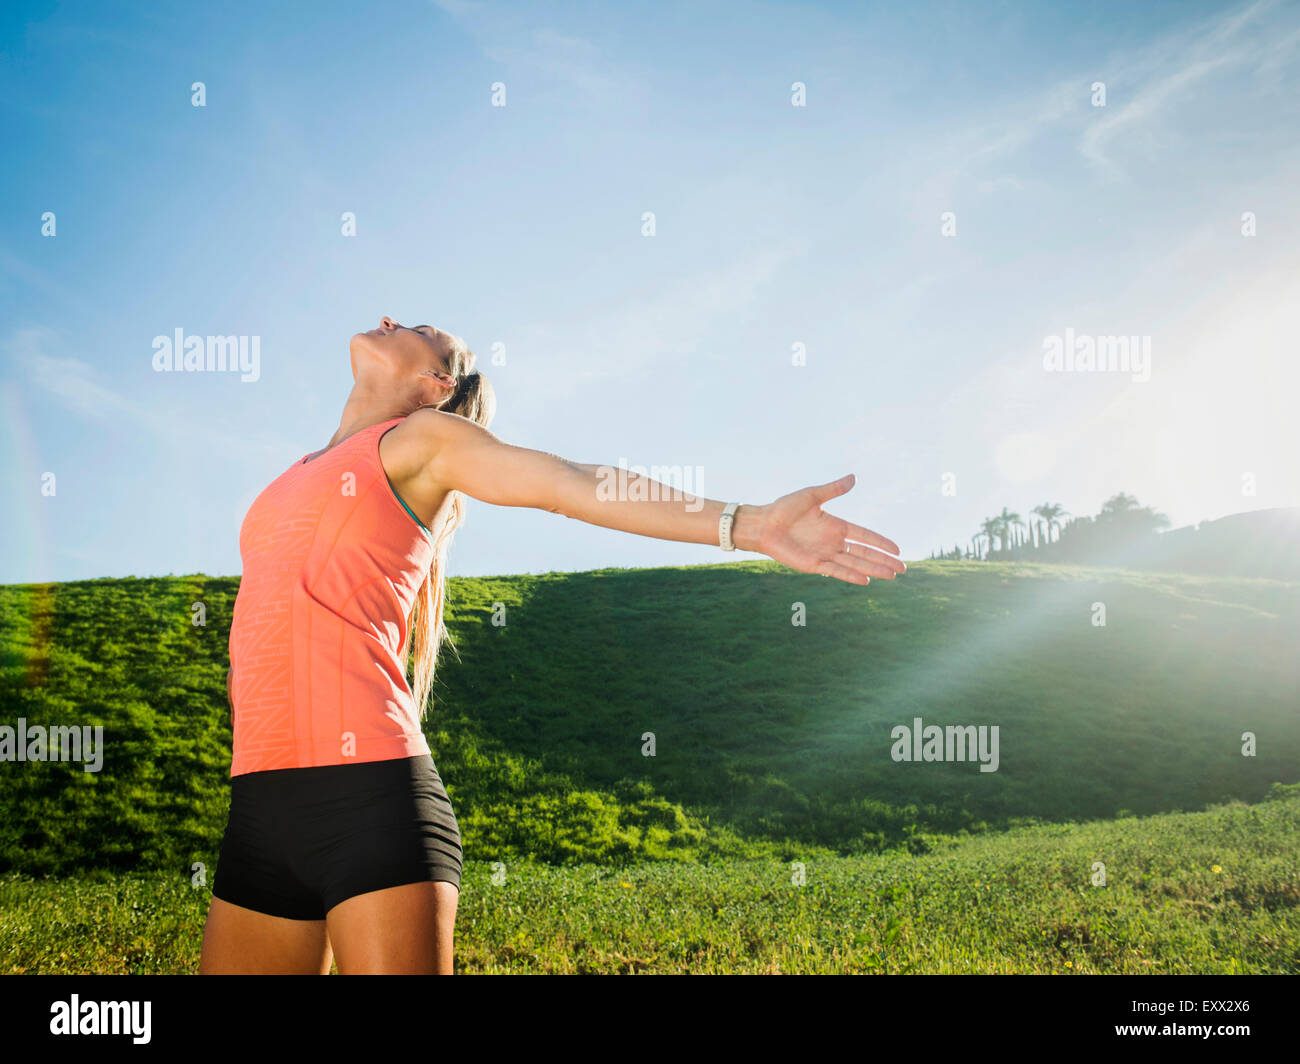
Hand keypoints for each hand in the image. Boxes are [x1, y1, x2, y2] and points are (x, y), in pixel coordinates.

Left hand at [741, 474, 903, 584]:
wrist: (763, 524)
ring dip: (873, 570)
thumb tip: (853, 477)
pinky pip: (836, 571)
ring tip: (891, 576)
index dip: (880, 542)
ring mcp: (824, 554)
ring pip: (854, 564)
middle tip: (902, 568)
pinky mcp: (813, 565)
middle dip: (883, 560)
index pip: (864, 535)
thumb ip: (833, 490)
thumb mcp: (811, 496)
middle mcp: (833, 542)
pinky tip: (866, 580)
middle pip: (864, 553)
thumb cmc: (784, 508)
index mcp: (835, 525)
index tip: (897, 549)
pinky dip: (851, 576)